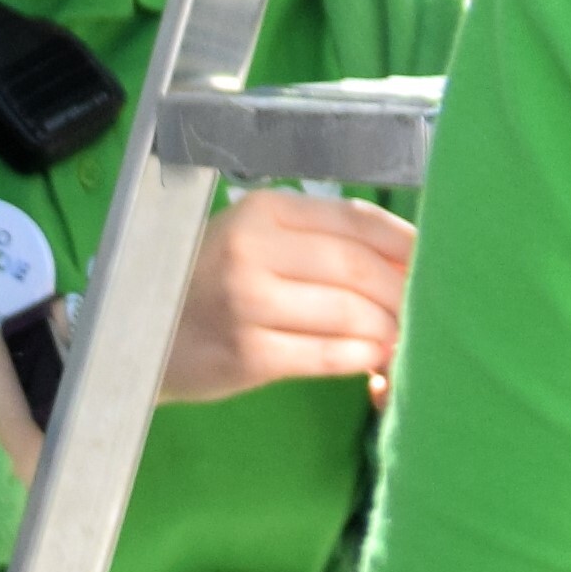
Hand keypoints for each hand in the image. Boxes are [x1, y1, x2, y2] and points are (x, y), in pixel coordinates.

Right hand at [156, 188, 416, 401]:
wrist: (137, 338)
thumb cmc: (209, 283)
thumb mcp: (255, 241)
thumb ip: (319, 241)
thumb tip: (405, 255)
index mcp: (264, 210)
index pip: (356, 220)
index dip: (405, 243)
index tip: (434, 260)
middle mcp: (254, 250)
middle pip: (358, 268)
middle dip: (402, 291)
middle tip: (425, 307)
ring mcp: (249, 304)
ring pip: (349, 313)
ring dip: (388, 328)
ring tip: (403, 336)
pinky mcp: (248, 355)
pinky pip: (327, 355)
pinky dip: (361, 358)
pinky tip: (374, 360)